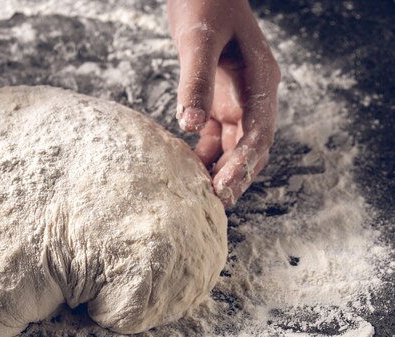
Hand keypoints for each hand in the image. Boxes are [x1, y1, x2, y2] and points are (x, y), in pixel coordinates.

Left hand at [168, 0, 280, 206]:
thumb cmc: (205, 6)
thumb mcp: (199, 42)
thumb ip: (196, 82)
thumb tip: (191, 125)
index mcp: (260, 81)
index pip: (258, 131)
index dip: (244, 162)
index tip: (224, 186)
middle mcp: (254, 96)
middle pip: (251, 146)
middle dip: (236, 176)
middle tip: (217, 204)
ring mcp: (238, 101)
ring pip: (234, 147)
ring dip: (220, 171)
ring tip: (202, 197)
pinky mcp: (219, 103)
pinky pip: (216, 137)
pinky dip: (204, 156)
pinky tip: (188, 171)